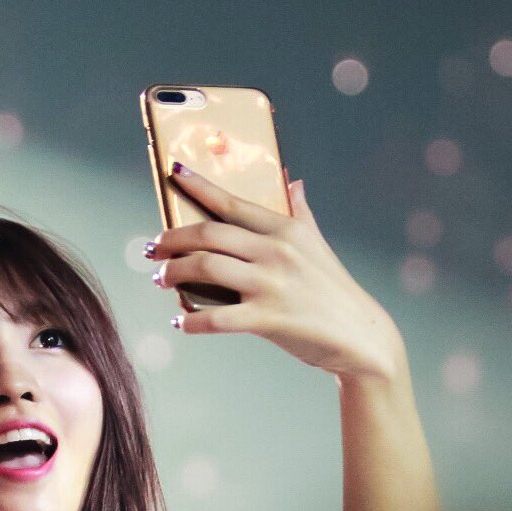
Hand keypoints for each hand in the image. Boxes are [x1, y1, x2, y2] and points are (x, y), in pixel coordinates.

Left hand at [148, 165, 404, 383]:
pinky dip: (191, 321)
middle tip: (152, 248)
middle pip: (209, 235)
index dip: (199, 186)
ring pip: (205, 269)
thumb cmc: (331, 290)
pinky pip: (216, 319)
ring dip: (173, 273)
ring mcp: (271, 285)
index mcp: (285, 230)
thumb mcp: (318, 244)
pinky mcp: (268, 319)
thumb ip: (300, 212)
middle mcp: (276, 252)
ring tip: (160, 279)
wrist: (360, 336)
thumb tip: (292, 180)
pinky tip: (180, 323)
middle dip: (171, 239)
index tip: (172, 173)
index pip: (232, 203)